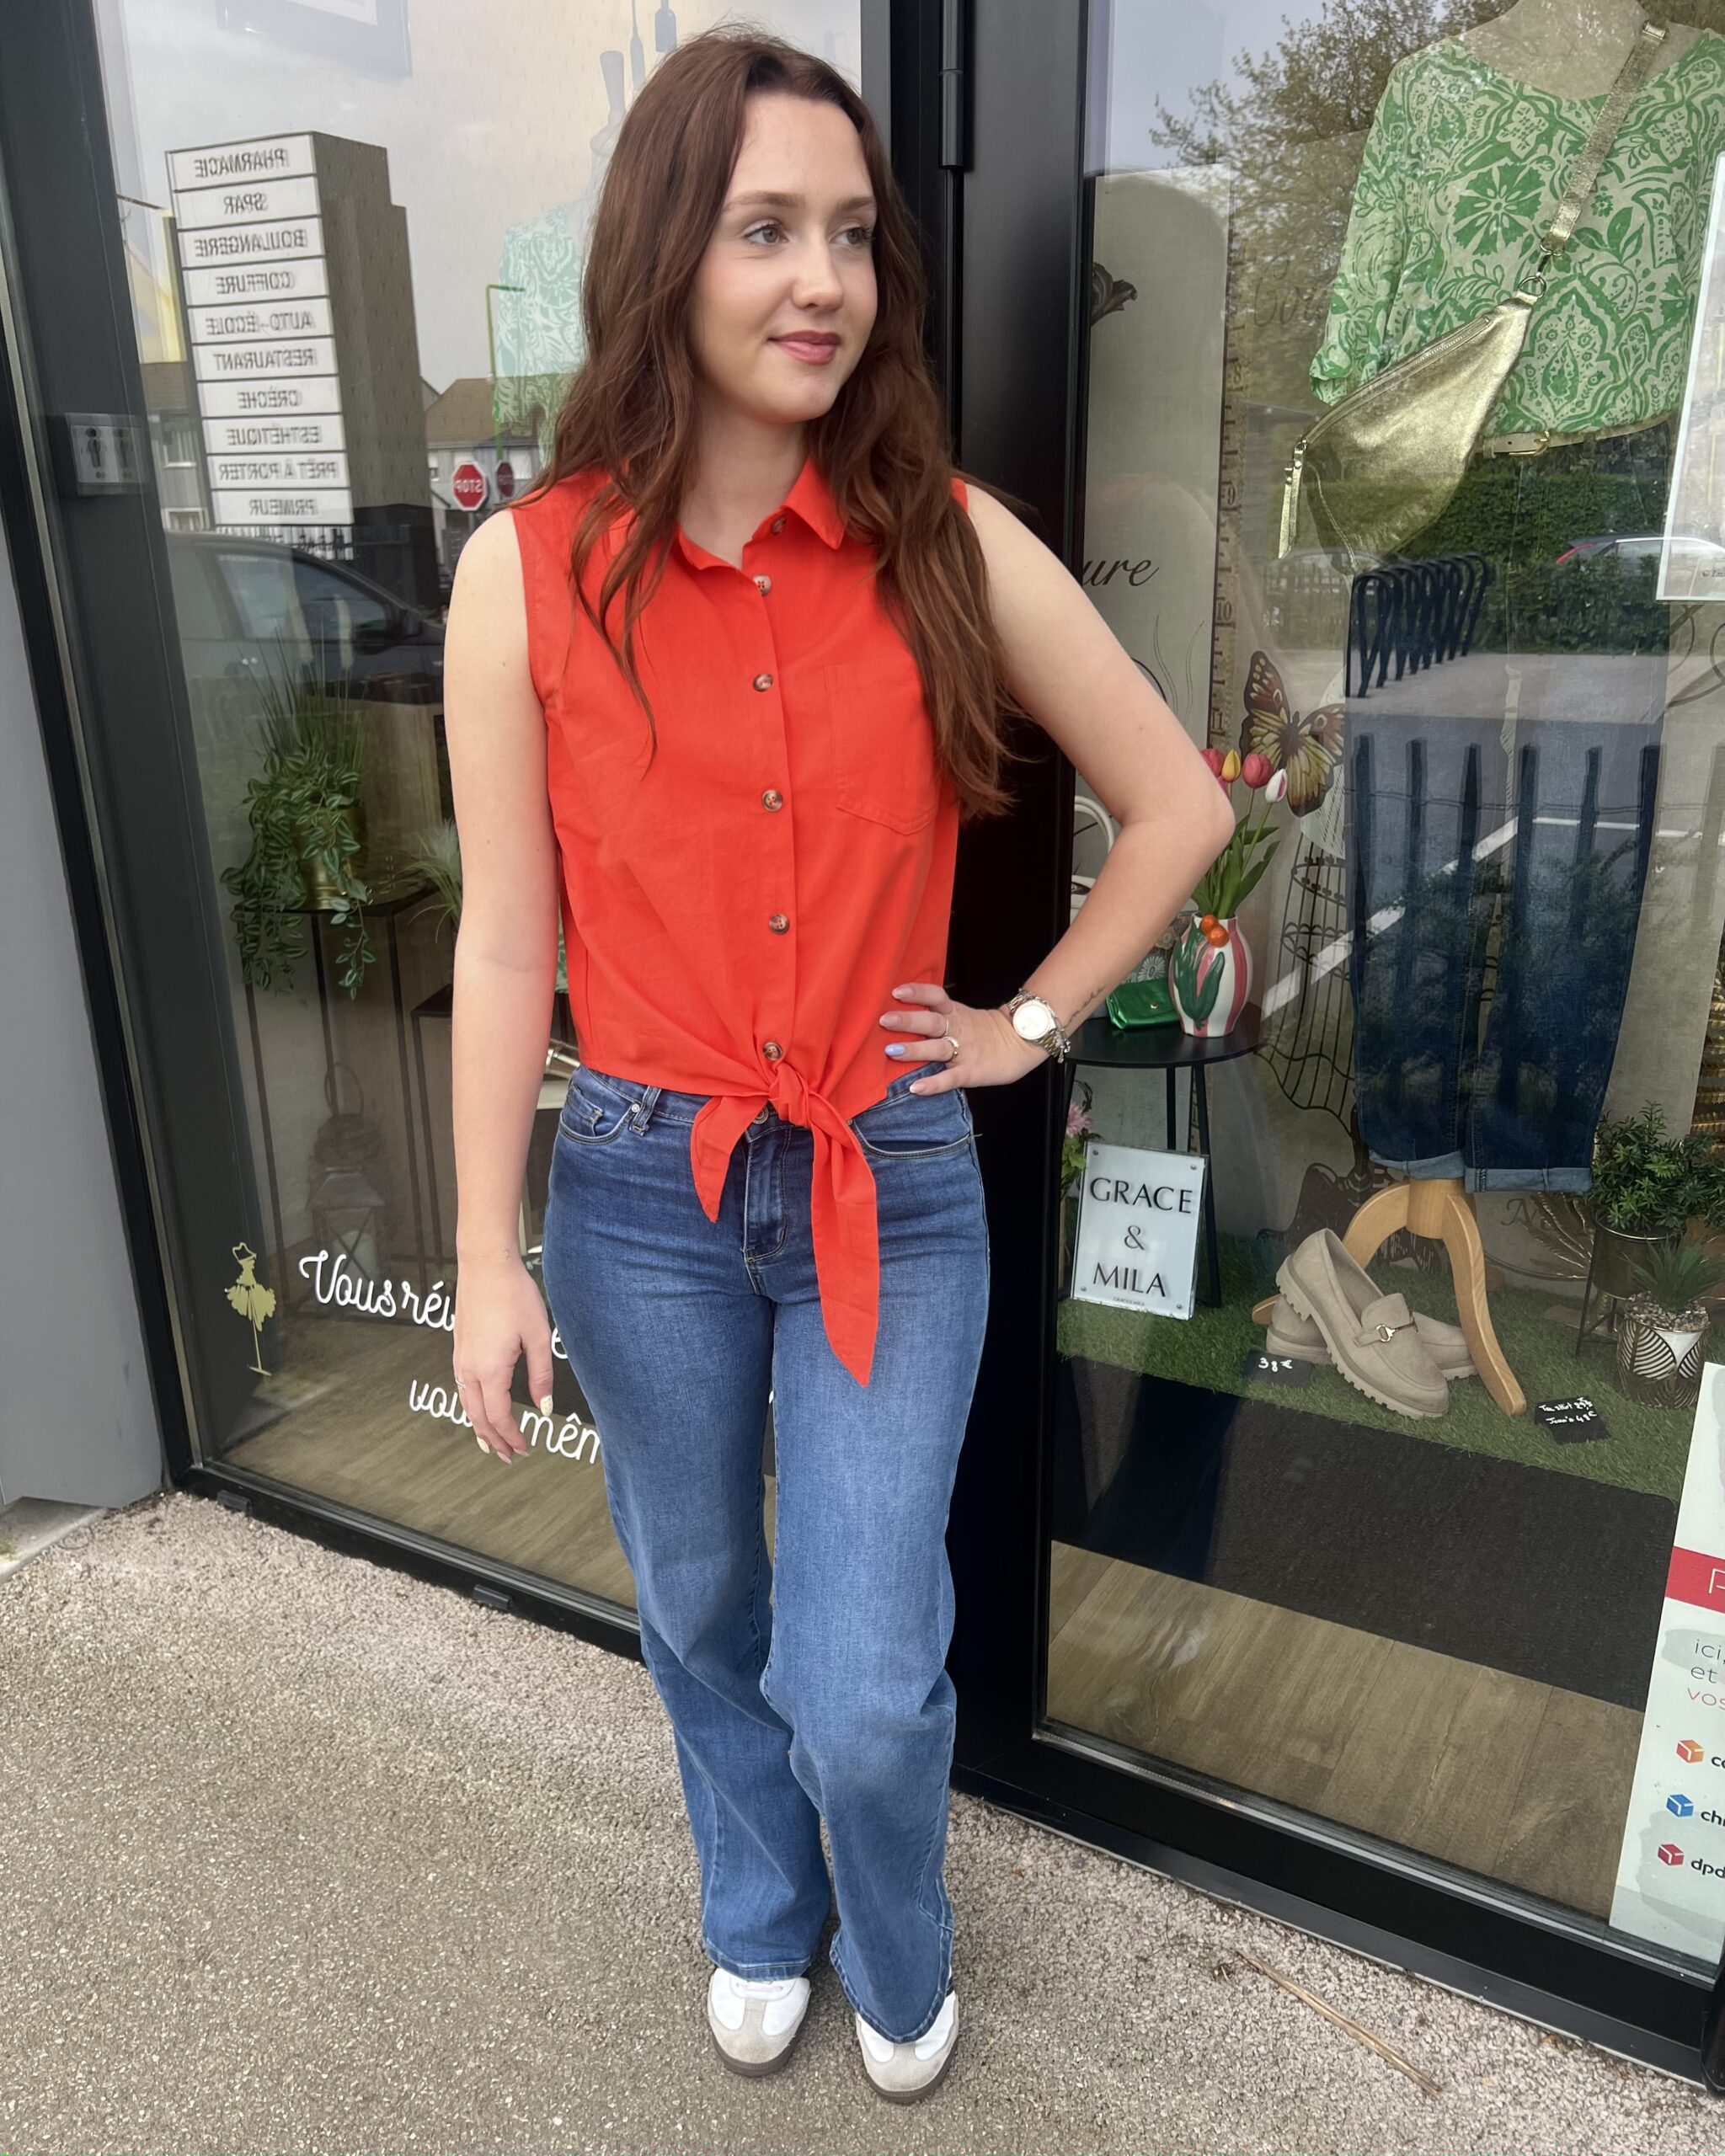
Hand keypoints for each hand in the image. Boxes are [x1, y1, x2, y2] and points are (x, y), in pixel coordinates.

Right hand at [451, 1252, 556, 1461]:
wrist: (486, 1265)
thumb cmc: (514, 1295)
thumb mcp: (537, 1336)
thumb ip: (541, 1375)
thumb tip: (543, 1407)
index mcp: (490, 1369)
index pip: (499, 1416)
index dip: (512, 1437)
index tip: (525, 1449)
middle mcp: (469, 1368)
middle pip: (478, 1417)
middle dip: (494, 1440)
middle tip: (510, 1456)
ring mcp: (461, 1358)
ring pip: (466, 1404)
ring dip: (479, 1426)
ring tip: (492, 1442)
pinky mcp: (459, 1347)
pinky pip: (462, 1387)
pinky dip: (471, 1406)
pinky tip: (480, 1407)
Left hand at [879, 982, 1049, 1091]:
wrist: (1022, 1043)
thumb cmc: (986, 1031)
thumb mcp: (964, 1015)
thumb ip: (939, 1015)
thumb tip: (902, 1014)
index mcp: (955, 1013)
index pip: (936, 997)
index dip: (918, 993)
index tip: (896, 991)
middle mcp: (957, 1030)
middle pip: (931, 1021)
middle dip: (908, 1020)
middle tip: (884, 1020)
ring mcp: (964, 1052)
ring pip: (937, 1048)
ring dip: (914, 1049)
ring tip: (891, 1051)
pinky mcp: (971, 1073)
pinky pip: (950, 1078)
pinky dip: (933, 1083)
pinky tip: (916, 1088)